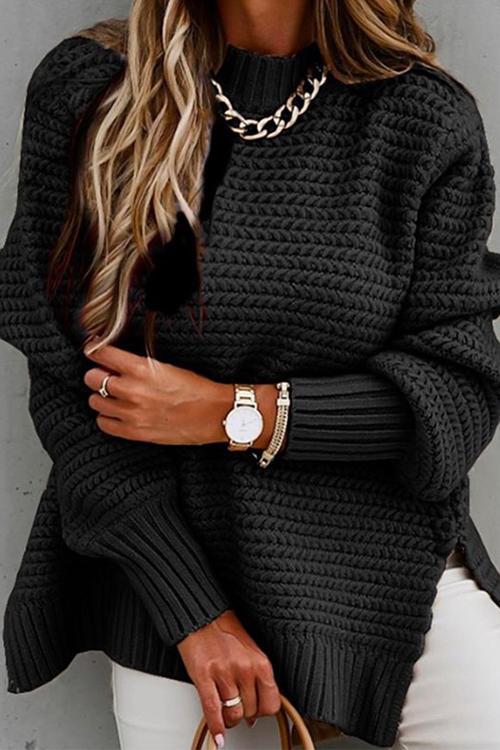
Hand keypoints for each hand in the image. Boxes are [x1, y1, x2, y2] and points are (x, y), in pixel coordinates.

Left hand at [83, 341, 232, 444]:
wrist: (214, 414)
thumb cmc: (196, 389)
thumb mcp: (165, 367)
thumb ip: (137, 365)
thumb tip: (113, 362)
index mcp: (142, 369)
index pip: (102, 354)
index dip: (95, 349)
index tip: (94, 350)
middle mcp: (133, 391)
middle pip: (91, 378)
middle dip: (97, 374)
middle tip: (105, 374)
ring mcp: (132, 414)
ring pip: (94, 401)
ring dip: (100, 396)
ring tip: (113, 395)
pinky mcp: (135, 432)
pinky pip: (103, 424)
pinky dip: (106, 417)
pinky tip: (117, 413)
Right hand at [177, 610, 280, 744]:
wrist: (202, 616)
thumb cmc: (225, 630)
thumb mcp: (251, 650)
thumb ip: (257, 677)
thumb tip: (257, 706)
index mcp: (261, 662)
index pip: (271, 703)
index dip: (263, 712)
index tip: (258, 711)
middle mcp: (245, 669)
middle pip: (251, 711)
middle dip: (245, 714)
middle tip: (238, 709)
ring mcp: (224, 673)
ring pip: (233, 714)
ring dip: (229, 720)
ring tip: (226, 716)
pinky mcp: (204, 676)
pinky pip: (212, 710)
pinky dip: (215, 727)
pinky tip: (218, 735)